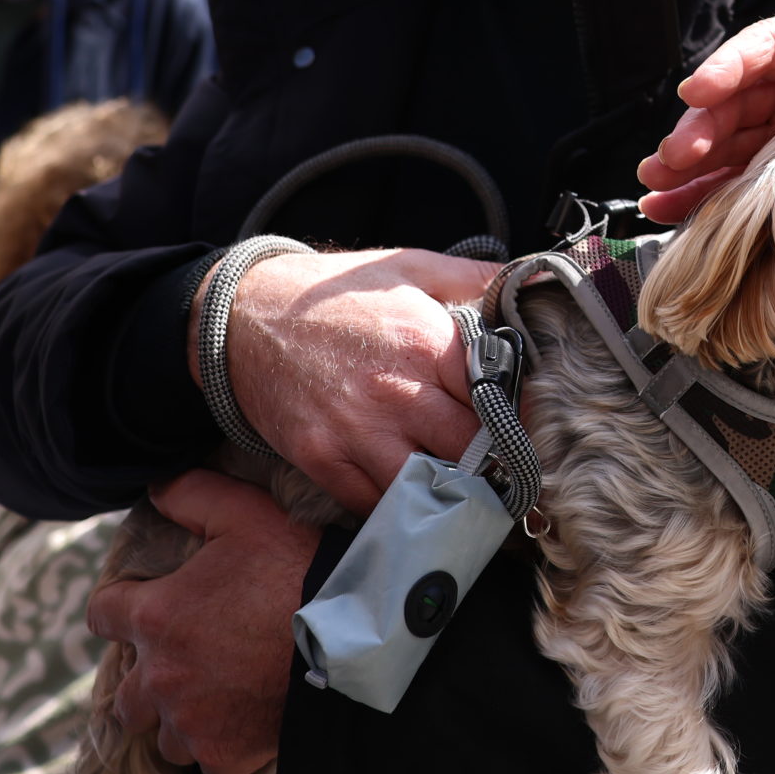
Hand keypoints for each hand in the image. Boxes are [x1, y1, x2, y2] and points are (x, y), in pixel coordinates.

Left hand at [85, 470, 318, 773]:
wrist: (354, 632)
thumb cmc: (297, 568)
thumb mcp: (245, 513)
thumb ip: (192, 494)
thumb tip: (155, 486)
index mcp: (155, 616)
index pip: (100, 615)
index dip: (122, 606)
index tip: (146, 604)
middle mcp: (160, 676)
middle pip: (125, 695)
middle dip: (148, 678)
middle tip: (186, 660)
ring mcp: (191, 721)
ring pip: (163, 734)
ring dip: (180, 718)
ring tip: (214, 696)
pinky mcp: (224, 753)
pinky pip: (206, 762)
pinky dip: (220, 746)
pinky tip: (243, 722)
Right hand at [202, 246, 499, 516]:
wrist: (243, 316)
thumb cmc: (334, 294)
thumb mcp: (409, 266)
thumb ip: (473, 277)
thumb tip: (531, 277)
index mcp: (428, 342)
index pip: (499, 397)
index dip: (518, 413)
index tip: (528, 424)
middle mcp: (397, 392)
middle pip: (471, 451)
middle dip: (490, 458)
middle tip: (500, 463)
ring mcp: (356, 431)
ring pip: (427, 488)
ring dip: (447, 491)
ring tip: (459, 486)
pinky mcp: (322, 458)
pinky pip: (374, 504)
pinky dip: (397, 507)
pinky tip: (408, 493)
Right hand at [637, 0, 774, 221]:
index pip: (766, 48)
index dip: (728, 67)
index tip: (698, 90)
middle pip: (737, 99)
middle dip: (699, 128)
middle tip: (670, 158)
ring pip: (731, 141)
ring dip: (691, 165)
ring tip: (656, 190)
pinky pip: (747, 178)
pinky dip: (711, 194)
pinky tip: (675, 212)